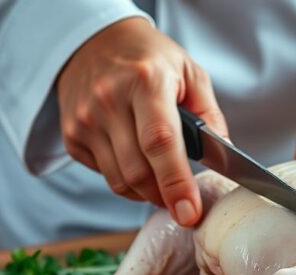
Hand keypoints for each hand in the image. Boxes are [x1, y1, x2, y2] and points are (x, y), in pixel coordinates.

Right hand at [57, 17, 227, 225]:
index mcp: (145, 81)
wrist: (92, 41)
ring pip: (119, 182)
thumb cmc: (147, 59)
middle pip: (138, 172)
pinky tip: (133, 158)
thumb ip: (209, 115)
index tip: (190, 212)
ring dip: (145, 192)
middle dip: (164, 196)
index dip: (176, 183)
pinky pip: (104, 175)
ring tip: (159, 179)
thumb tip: (224, 157)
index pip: (160, 142)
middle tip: (182, 201)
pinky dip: (124, 179)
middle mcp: (109, 100)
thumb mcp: (188, 72)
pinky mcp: (72, 135)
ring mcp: (85, 119)